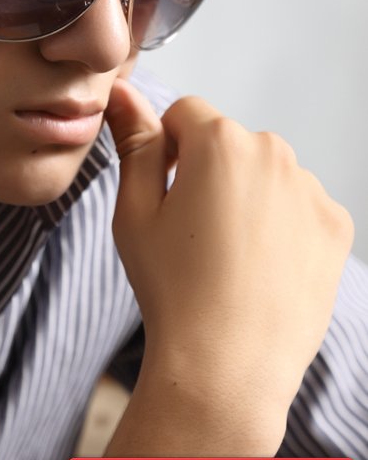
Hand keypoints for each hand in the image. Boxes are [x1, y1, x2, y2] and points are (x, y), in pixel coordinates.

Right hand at [104, 78, 353, 446]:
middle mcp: (274, 152)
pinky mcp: (336, 225)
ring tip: (228, 259)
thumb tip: (125, 92)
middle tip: (193, 235)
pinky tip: (261, 269)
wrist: (226, 368)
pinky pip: (300, 206)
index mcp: (220, 141)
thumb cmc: (171, 290)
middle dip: (210, 173)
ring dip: (248, 197)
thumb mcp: (134, 212)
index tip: (167, 197)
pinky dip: (282, 227)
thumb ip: (134, 143)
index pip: (186, 114)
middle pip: (230, 143)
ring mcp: (311, 189)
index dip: (168, 151)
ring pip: (267, 175)